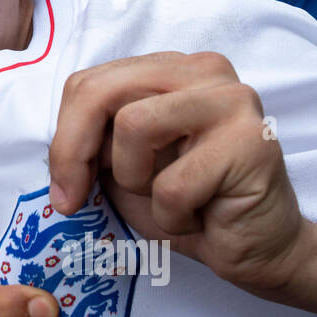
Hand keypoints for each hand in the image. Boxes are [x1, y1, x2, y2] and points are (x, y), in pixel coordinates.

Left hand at [47, 52, 316, 302]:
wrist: (260, 248)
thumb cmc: (189, 205)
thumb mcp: (124, 167)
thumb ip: (95, 142)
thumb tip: (56, 151)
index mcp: (170, 68)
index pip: (89, 82)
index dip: (64, 138)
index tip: (64, 187)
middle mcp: (205, 71)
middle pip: (103, 92)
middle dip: (76, 152)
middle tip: (73, 200)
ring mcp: (233, 100)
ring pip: (134, 125)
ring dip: (135, 182)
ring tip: (169, 198)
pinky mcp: (252, 143)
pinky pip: (172, 184)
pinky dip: (172, 217)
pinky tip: (201, 217)